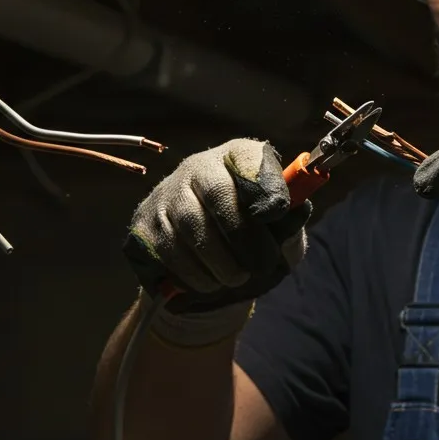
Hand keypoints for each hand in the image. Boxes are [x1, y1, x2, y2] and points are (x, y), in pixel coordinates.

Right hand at [123, 139, 310, 343]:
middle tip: (260, 266)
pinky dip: (192, 275)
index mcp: (235, 157)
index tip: (277, 211)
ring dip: (217, 263)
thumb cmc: (247, 230)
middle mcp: (196, 167)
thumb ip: (287, 220)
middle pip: (217, 195)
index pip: (248, 158)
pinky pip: (166, 252)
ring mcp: (165, 195)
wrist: (199, 249)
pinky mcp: (143, 224)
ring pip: (190, 228)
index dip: (263, 184)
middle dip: (243, 238)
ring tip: (234, 278)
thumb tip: (296, 214)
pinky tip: (207, 282)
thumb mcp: (275, 223)